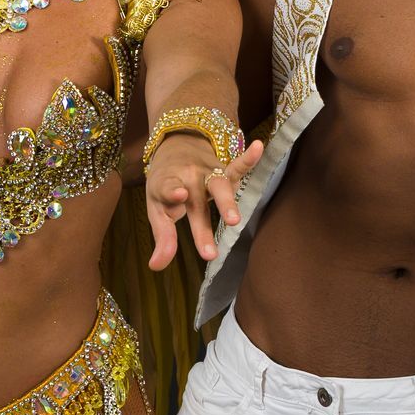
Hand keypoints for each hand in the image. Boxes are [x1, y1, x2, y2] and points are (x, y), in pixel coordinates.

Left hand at [145, 130, 263, 269]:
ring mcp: (207, 172)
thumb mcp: (157, 209)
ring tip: (234, 221)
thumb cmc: (165, 186)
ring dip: (226, 202)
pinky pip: (236, 166)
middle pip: (196, 202)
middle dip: (202, 227)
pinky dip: (248, 158)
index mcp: (166, 184)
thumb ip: (162, 237)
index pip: (168, 188)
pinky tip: (258, 148)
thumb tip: (156, 266)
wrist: (175, 149)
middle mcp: (187, 176)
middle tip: (208, 254)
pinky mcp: (223, 170)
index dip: (172, 191)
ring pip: (219, 185)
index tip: (179, 195)